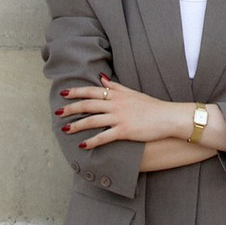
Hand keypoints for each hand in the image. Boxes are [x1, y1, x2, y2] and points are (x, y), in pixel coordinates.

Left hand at [56, 76, 184, 151]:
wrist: (167, 117)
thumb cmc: (151, 106)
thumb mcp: (132, 93)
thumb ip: (115, 87)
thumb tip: (102, 78)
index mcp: (116, 95)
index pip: (92, 91)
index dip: (76, 92)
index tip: (63, 94)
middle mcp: (115, 104)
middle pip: (87, 105)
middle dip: (70, 109)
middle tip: (57, 113)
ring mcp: (119, 118)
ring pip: (92, 120)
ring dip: (76, 125)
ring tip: (64, 129)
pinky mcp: (124, 131)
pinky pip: (104, 136)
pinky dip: (92, 141)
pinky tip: (82, 145)